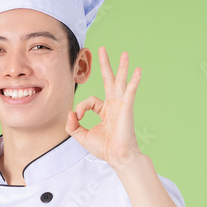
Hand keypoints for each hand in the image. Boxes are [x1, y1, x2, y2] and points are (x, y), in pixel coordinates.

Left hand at [66, 46, 142, 168]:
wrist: (118, 156)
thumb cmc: (105, 148)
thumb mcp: (82, 136)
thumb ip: (72, 125)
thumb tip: (69, 113)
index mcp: (105, 111)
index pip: (90, 101)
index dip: (80, 107)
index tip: (77, 117)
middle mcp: (114, 105)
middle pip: (109, 80)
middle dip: (105, 64)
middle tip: (102, 49)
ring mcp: (121, 105)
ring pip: (120, 81)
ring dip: (122, 67)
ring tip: (125, 54)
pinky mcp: (126, 107)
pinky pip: (130, 91)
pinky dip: (134, 80)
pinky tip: (137, 70)